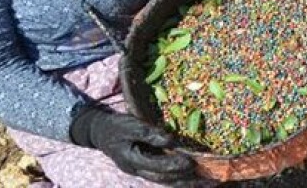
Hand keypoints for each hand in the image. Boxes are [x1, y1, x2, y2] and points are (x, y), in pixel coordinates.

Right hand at [69, 104, 195, 182]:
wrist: (99, 133)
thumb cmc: (116, 126)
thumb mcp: (131, 125)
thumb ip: (150, 133)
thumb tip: (171, 140)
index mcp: (131, 159)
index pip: (156, 166)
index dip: (173, 165)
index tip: (191, 162)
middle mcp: (137, 170)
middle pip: (163, 180)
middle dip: (184, 181)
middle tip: (206, 180)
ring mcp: (140, 171)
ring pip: (164, 182)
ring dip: (184, 183)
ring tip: (205, 184)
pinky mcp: (144, 168)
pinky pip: (162, 177)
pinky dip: (177, 179)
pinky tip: (190, 179)